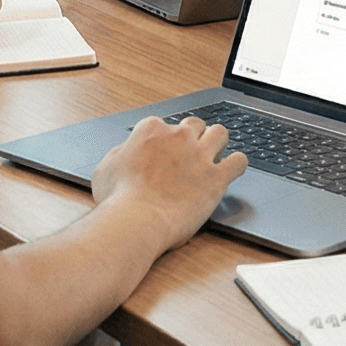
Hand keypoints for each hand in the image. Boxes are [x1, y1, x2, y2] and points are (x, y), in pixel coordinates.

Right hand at [93, 113, 248, 252]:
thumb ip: (121, 153)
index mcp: (152, 129)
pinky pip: (239, 161)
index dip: (164, 141)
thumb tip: (128, 152)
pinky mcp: (217, 177)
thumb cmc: (117, 199)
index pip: (164, 125)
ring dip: (217, 143)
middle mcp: (179, 136)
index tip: (163, 154)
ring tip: (214, 157)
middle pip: (195, 124)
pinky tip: (231, 171)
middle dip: (193, 136)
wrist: (136, 220)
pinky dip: (237, 164)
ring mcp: (200, 155)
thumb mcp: (105, 168)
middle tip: (189, 155)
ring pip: (220, 133)